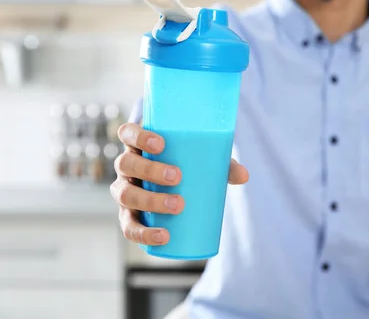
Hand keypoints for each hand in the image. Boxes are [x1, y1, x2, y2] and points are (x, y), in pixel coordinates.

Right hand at [110, 122, 248, 245]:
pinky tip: (163, 236)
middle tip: (177, 177)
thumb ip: (222, 165)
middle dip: (149, 170)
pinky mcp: (128, 216)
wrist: (176, 188)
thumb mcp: (202, 161)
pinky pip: (128, 227)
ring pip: (125, 194)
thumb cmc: (188, 166)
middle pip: (125, 163)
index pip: (127, 133)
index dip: (138, 136)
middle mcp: (126, 167)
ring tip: (177, 205)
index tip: (162, 144)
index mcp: (138, 145)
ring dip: (149, 201)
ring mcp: (124, 191)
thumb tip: (244, 176)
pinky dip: (144, 234)